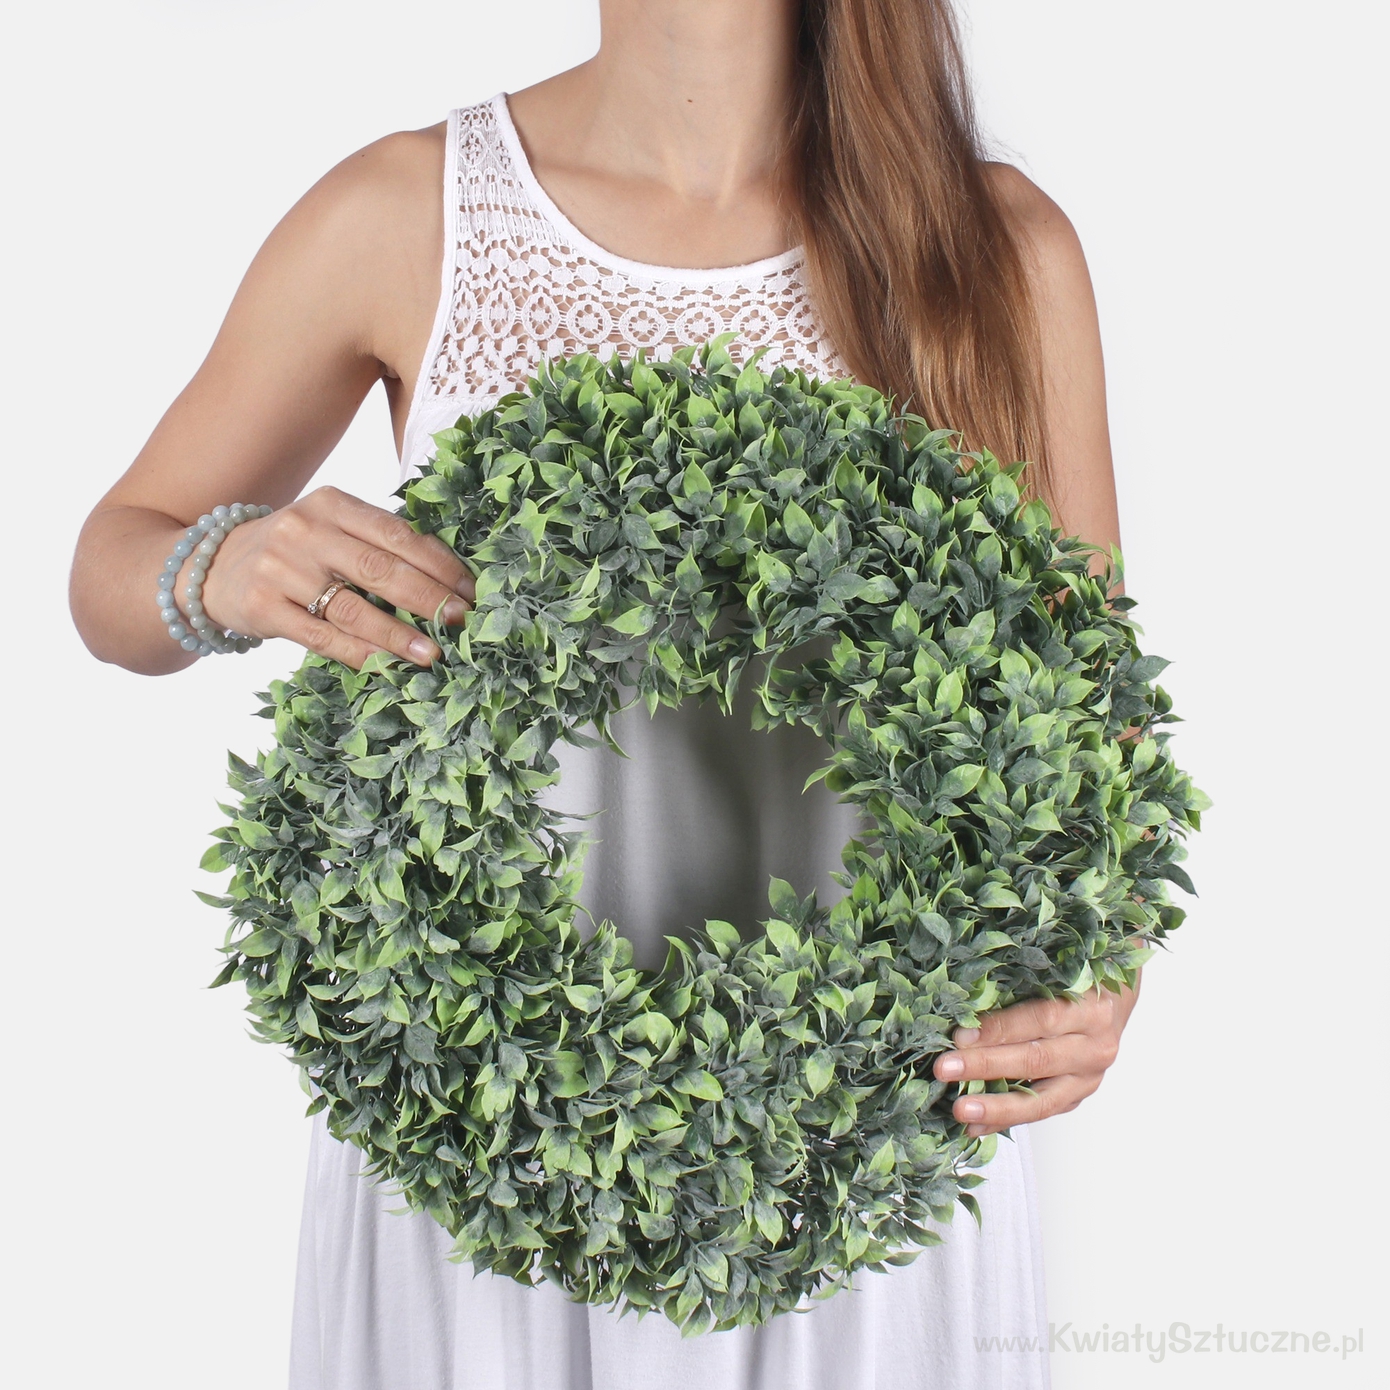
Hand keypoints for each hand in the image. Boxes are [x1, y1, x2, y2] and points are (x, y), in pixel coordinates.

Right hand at [194, 486, 473, 668]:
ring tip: (434, 653)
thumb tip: (447, 579)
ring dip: (398, 635)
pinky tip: (387, 665)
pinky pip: (322, 637)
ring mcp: (282, 569)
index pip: (397, 534)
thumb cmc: (293, 551)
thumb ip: (376, 544)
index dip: (439, 564)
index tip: (470, 590)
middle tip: (462, 621)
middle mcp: (306, 531)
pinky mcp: (264, 608)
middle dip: (429, 598)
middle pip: (380, 569)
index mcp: (333, 504)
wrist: (209, 568)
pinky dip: (359, 653)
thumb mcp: (329, 528)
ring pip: (353, 608)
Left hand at [932, 979, 1140, 1136]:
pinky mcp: (1076, 1098)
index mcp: (1091, 1008)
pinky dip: (1004, 1121)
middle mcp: (1094, 1047)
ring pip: (1041, 1100)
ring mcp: (1088, 1078)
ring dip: (996, 1107)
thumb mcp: (1054, 976)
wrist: (1111, 1003)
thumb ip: (1017, 990)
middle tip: (946, 1070)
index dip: (999, 1029)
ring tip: (960, 1110)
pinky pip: (1038, 1112)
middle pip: (1037, 1061)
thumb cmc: (1074, 983)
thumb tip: (962, 1009)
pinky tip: (976, 1125)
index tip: (960, 1036)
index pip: (1041, 1019)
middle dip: (986, 1066)